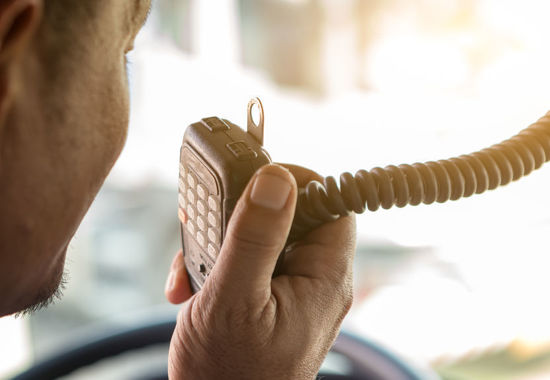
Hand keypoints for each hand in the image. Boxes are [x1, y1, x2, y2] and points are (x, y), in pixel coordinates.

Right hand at [164, 164, 355, 378]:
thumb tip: (276, 177)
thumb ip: (255, 237)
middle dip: (240, 216)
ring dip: (219, 244)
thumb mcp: (233, 299)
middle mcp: (313, 282)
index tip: (253, 177)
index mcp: (323, 278)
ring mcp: (289, 292)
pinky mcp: (265, 301)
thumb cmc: (228, 375)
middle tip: (205, 227)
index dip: (296, 181)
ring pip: (260, 238)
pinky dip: (215, 266)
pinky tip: (189, 289)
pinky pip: (247, 263)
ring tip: (191, 271)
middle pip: (288, 216)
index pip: (329, 204)